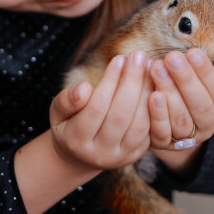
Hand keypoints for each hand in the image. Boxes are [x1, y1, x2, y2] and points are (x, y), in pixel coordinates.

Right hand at [50, 51, 152, 171]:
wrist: (81, 155)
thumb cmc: (68, 124)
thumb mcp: (58, 112)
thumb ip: (66, 100)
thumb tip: (84, 88)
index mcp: (77, 141)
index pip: (96, 108)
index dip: (109, 82)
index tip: (118, 58)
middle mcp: (100, 153)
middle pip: (120, 116)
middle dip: (132, 82)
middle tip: (139, 56)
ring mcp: (121, 157)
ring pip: (139, 125)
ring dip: (146, 92)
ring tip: (149, 66)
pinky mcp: (137, 155)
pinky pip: (150, 130)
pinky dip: (154, 106)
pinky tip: (154, 83)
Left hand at [148, 48, 213, 150]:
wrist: (168, 121)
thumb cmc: (188, 90)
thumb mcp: (206, 81)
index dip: (206, 72)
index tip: (193, 52)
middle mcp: (205, 126)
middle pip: (200, 105)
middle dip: (186, 79)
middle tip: (172, 57)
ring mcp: (184, 138)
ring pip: (180, 118)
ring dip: (169, 91)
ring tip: (157, 68)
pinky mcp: (163, 143)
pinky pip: (162, 132)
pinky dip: (157, 115)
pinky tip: (152, 95)